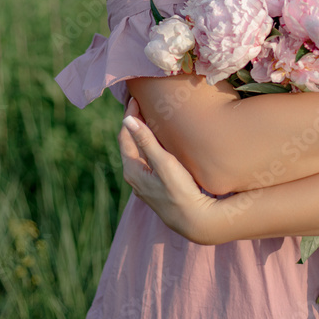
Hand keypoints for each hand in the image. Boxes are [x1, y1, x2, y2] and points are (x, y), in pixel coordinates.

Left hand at [118, 98, 221, 244]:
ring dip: (143, 134)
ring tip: (150, 116)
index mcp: (132, 169)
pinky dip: (150, 146)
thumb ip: (146, 141)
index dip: (129, 115)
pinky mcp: (156, 187)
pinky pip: (148, 160)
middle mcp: (134, 177)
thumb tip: (127, 119)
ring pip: (139, 152)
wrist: (194, 220)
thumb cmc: (179, 191)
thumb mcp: (163, 163)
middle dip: (134, 123)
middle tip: (141, 102)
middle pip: (130, 143)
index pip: (125, 135)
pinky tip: (160, 141)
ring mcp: (144, 183)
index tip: (135, 98)